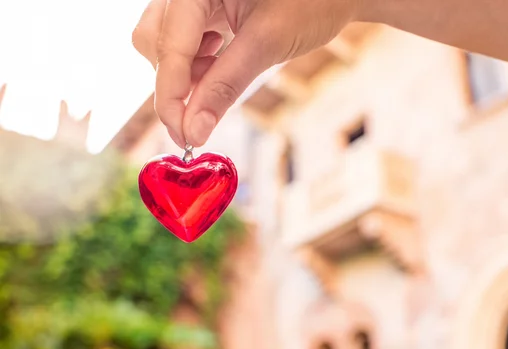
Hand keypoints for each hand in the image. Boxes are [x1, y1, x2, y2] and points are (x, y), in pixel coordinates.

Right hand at [133, 0, 364, 147]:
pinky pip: (185, 42)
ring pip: (165, 45)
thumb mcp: (267, 43)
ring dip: (186, 76)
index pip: (168, 45)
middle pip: (155, 43)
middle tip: (199, 120)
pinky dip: (198, 65)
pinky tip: (220, 67)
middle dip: (175, 84)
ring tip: (216, 87)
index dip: (171, 96)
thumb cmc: (312, 1)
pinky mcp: (205, 8)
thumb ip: (224, 86)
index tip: (182, 135)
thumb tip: (194, 130)